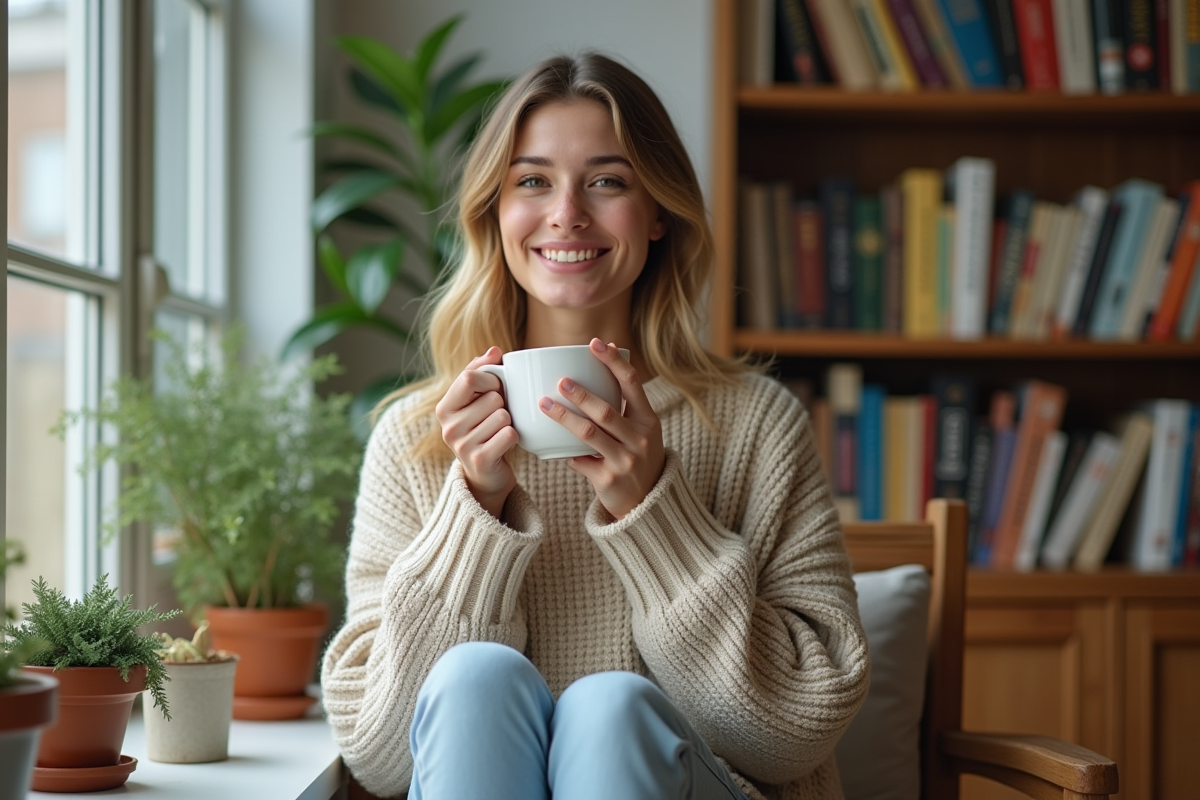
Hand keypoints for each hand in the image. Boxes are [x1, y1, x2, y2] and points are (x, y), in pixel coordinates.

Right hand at [435, 347, 517, 517]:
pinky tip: (504, 445)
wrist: (486, 475)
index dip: (490, 380)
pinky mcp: (479, 459)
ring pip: (503, 416)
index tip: (495, 389)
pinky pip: (509, 434)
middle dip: (502, 406)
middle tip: (495, 420)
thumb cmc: (484, 429)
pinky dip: (514, 437)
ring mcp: (462, 445)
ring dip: (509, 423)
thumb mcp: (477, 400)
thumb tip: (495, 351)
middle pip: (492, 399)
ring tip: (498, 433)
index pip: (468, 378)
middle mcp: (448, 427)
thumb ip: (482, 372)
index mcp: (444, 408)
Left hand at [539, 338, 664, 520]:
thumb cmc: (636, 455)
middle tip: (561, 381)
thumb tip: (599, 360)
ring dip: (564, 418)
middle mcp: (640, 439)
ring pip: (589, 435)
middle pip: (606, 411)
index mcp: (648, 420)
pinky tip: (554, 447)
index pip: (632, 383)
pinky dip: (566, 452)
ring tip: (544, 404)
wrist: (647, 502)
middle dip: (581, 395)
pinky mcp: (609, 480)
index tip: (596, 343)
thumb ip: (623, 404)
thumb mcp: (640, 430)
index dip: (614, 361)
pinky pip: (580, 460)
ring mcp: (626, 461)